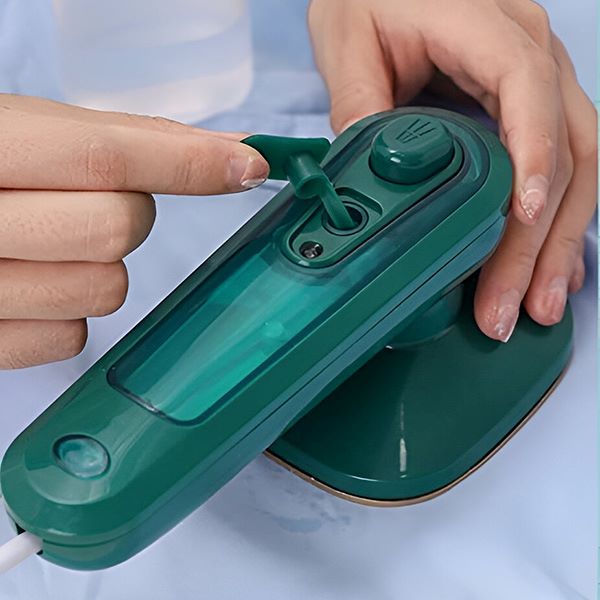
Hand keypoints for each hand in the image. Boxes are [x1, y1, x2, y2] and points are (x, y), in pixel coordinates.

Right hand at [0, 95, 268, 367]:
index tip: (250, 164)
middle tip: (90, 200)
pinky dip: (69, 312)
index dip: (189, 163)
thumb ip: (127, 140)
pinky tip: (34, 284)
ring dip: (97, 265)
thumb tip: (230, 150)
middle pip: (116, 228)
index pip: (106, 157)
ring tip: (50, 242)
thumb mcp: (30, 133)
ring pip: (104, 290)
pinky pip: (71, 338)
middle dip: (127, 213)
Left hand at [309, 0, 596, 340]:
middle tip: (513, 304)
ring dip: (556, 244)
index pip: (528, 91)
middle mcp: (532, 54)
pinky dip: (556, 225)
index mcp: (488, 28)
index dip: (533, 156)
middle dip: (540, 237)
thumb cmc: (368, 2)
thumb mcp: (349, 44)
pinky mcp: (530, 112)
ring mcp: (540, 85)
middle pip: (565, 149)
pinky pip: (560, 169)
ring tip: (534, 305)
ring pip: (576, 168)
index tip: (521, 218)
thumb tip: (372, 179)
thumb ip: (360, 106)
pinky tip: (548, 270)